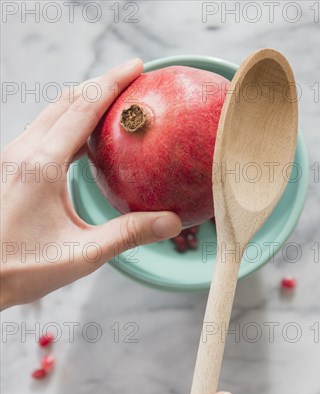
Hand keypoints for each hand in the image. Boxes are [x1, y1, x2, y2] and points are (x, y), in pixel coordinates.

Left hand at [0, 58, 181, 309]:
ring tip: (111, 99)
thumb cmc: (21, 267)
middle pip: (66, 101)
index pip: (83, 109)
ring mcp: (12, 158)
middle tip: (131, 78)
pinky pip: (41, 130)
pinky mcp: (9, 168)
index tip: (138, 67)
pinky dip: (66, 120)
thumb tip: (171, 222)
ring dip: (82, 100)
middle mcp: (23, 152)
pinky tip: (81, 135)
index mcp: (42, 165)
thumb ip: (128, 234)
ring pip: (50, 112)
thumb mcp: (81, 254)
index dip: (113, 84)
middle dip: (100, 84)